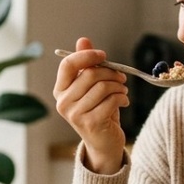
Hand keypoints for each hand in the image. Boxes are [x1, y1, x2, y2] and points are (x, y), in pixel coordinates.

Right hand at [53, 37, 129, 173]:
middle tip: (121, 77)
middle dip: (111, 72)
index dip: (87, 56)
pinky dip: (122, 98)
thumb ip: (86, 64)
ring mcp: (75, 115)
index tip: (103, 56)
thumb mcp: (92, 87)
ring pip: (102, 87)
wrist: (103, 143)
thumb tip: (83, 40)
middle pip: (89, 74)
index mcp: (60, 90)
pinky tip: (123, 102)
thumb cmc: (98, 110)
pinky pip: (111, 100)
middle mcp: (63, 102)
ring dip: (119, 86)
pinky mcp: (90, 123)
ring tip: (123, 90)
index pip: (68, 65)